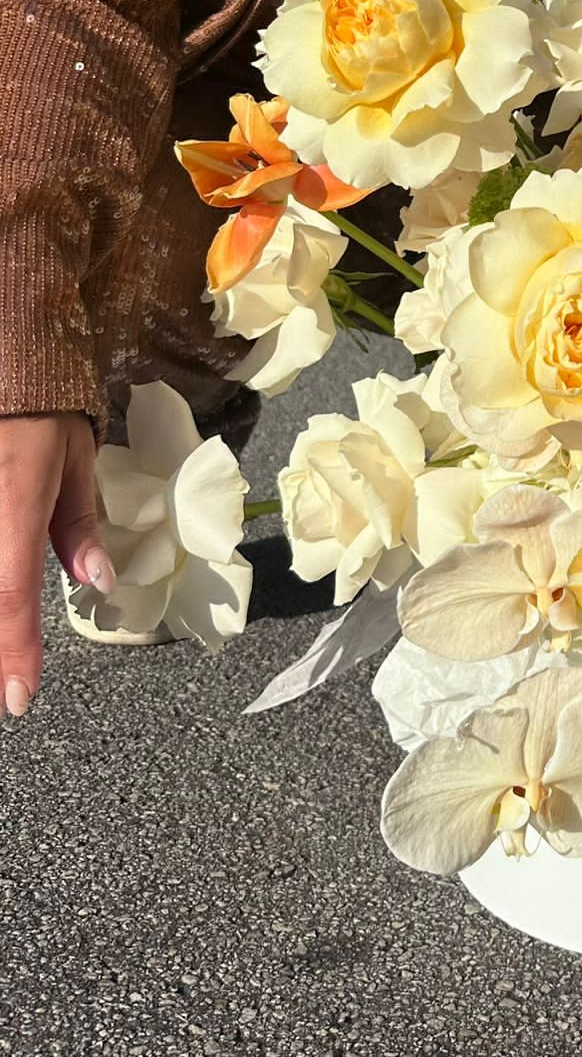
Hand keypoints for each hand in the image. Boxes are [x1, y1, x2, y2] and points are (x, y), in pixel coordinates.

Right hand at [0, 412, 113, 715]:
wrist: (4, 357)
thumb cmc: (40, 408)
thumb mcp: (72, 458)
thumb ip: (79, 525)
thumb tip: (98, 584)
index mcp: (13, 503)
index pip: (10, 592)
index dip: (11, 651)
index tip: (17, 698)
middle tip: (8, 686)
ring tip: (5, 658)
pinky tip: (2, 614)